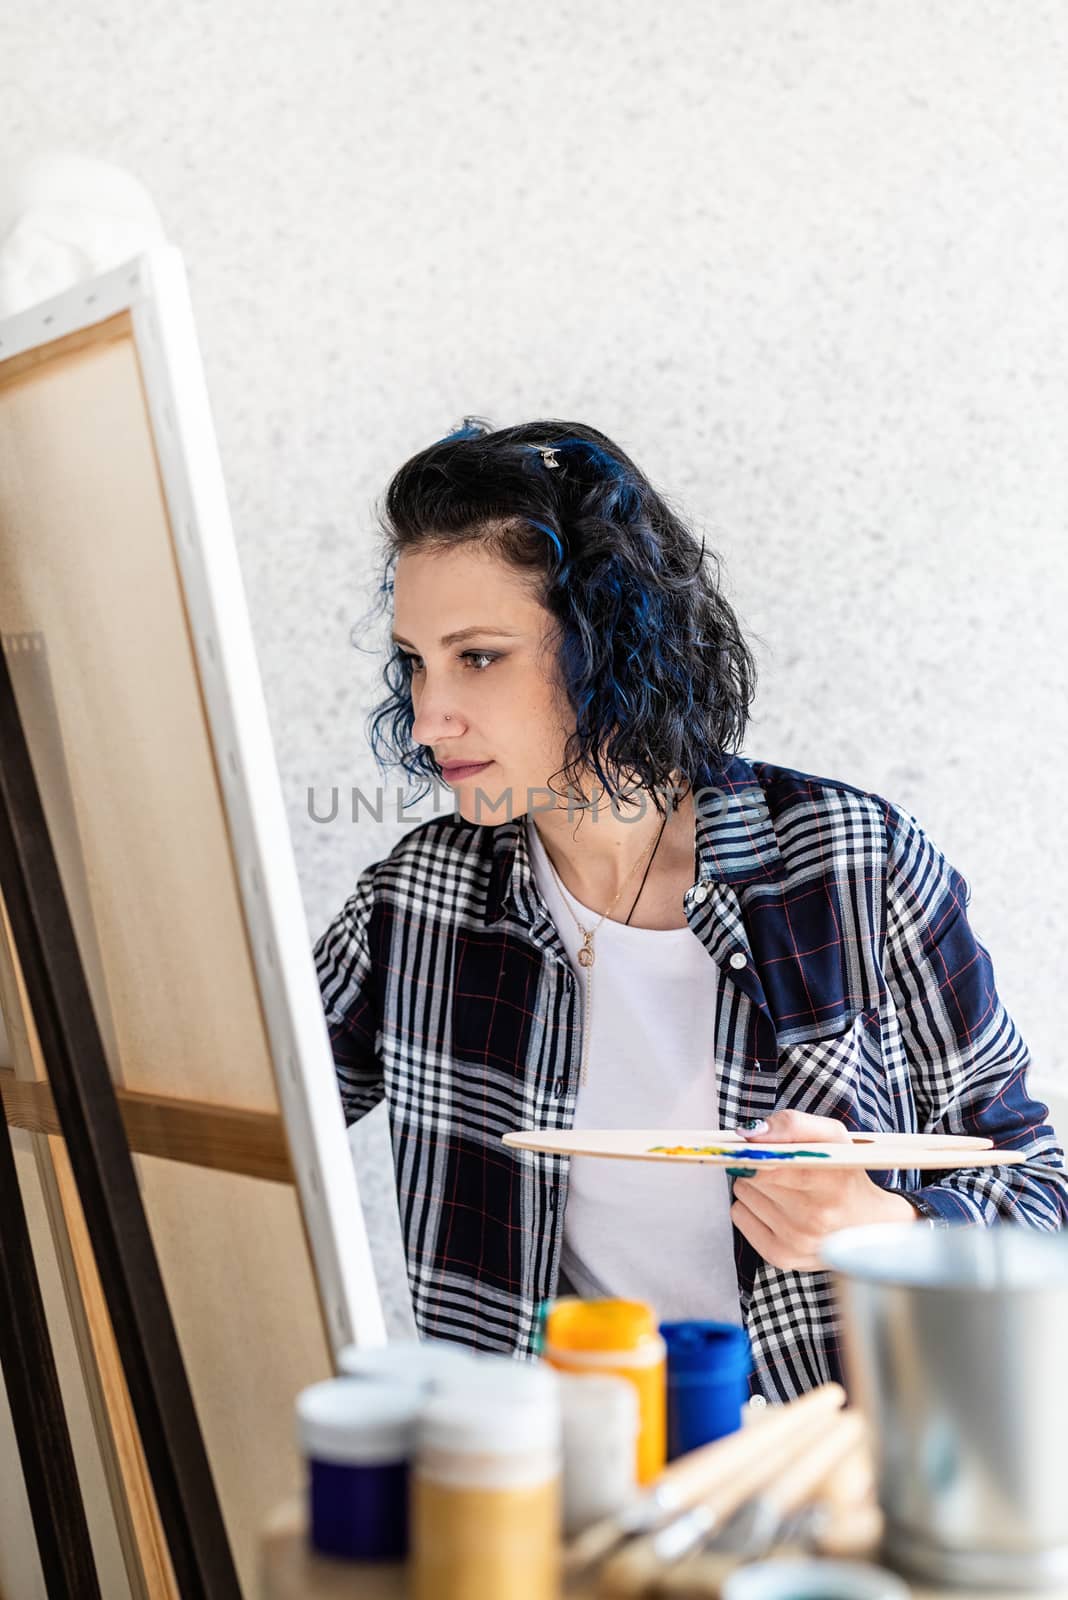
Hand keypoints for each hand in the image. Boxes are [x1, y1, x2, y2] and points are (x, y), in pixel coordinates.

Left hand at [728, 1108, 917, 1270]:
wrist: (870, 1228)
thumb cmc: (848, 1176)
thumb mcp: (832, 1137)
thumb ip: (792, 1124)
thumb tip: (750, 1134)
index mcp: (831, 1182)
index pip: (770, 1165)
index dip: (755, 1152)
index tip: (754, 1146)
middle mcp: (814, 1217)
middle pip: (751, 1176)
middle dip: (759, 1165)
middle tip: (783, 1168)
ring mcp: (797, 1241)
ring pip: (742, 1193)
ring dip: (756, 1186)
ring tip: (785, 1189)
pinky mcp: (782, 1257)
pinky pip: (738, 1215)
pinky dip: (752, 1207)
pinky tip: (777, 1208)